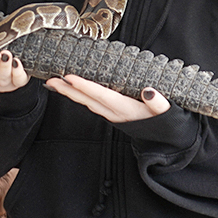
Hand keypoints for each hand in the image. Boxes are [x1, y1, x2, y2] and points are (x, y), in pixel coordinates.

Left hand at [46, 74, 169, 123]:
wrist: (167, 140)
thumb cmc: (167, 122)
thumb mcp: (167, 112)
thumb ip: (158, 102)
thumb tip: (149, 91)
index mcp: (125, 109)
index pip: (101, 95)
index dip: (84, 86)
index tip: (69, 77)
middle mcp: (115, 113)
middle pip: (87, 100)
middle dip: (68, 90)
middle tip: (50, 80)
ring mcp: (112, 115)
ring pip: (86, 103)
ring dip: (70, 93)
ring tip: (55, 83)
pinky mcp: (112, 115)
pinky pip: (91, 104)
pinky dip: (79, 96)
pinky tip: (72, 90)